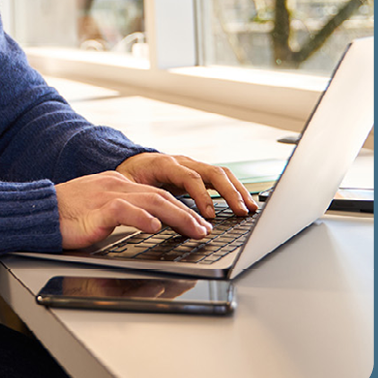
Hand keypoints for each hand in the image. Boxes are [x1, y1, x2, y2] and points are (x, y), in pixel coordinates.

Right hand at [55, 171, 213, 250]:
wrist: (38, 211)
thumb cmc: (65, 215)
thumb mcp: (99, 209)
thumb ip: (122, 212)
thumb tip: (148, 224)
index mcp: (118, 184)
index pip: (156, 193)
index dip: (181, 208)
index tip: (197, 222)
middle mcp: (116, 186)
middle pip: (160, 196)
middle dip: (187, 213)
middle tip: (204, 229)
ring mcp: (107, 196)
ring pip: (151, 201)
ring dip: (177, 217)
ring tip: (193, 230)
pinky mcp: (96, 210)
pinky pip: (124, 211)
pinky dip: (142, 218)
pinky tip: (155, 227)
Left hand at [115, 152, 257, 221]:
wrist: (131, 161)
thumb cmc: (129, 175)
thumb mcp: (127, 186)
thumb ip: (137, 198)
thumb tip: (145, 217)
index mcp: (165, 164)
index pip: (189, 178)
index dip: (202, 196)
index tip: (209, 215)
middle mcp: (183, 162)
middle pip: (212, 172)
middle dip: (229, 193)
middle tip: (241, 212)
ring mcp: (193, 165)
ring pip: (221, 173)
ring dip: (238, 190)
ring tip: (250, 209)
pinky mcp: (199, 172)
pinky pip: (221, 178)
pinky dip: (235, 189)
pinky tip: (244, 204)